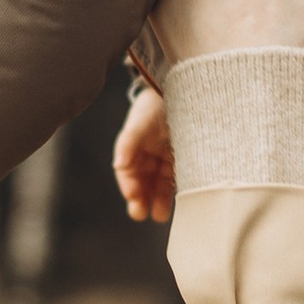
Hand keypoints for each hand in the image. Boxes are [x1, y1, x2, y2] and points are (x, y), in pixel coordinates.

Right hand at [113, 84, 174, 225]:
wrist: (184, 87)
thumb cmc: (157, 103)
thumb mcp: (140, 121)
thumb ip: (128, 141)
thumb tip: (119, 165)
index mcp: (134, 145)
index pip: (127, 170)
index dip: (128, 184)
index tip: (133, 196)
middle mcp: (148, 153)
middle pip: (141, 180)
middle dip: (140, 198)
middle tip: (140, 213)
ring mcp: (165, 157)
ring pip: (158, 183)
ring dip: (157, 200)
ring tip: (158, 215)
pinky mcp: (183, 158)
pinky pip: (177, 178)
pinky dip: (174, 191)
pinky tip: (177, 203)